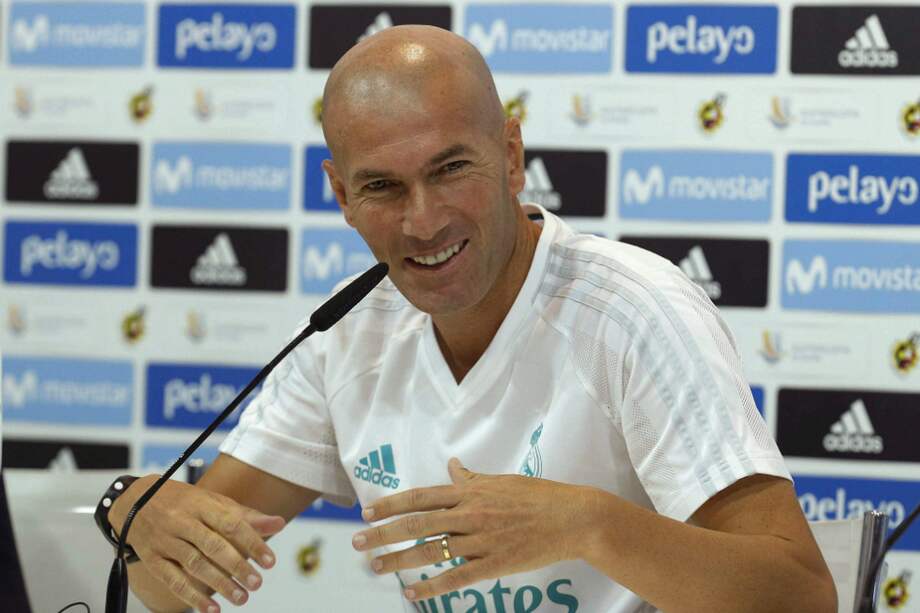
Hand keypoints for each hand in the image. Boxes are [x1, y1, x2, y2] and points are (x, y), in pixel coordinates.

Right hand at [108, 474, 285, 612]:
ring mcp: (165, 540)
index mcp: (201, 503)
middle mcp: (181, 521)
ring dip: (219, 584)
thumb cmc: (182, 501)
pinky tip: (211, 608)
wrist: (133, 501)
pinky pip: (172, 580)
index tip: (269, 561)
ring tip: (241, 598)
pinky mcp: (152, 558)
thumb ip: (245, 515)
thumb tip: (278, 523)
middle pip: (213, 546)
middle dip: (237, 567)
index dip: (252, 542)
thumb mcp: (213, 501)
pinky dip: (192, 596)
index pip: (231, 523)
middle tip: (257, 583)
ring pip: (194, 565)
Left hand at [351, 458, 596, 601]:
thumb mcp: (502, 481)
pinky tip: (412, 594)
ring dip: (399, 561)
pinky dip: (431, 587)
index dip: (392, 504)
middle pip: (417, 523)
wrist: (574, 518)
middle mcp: (470, 513)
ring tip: (375, 566)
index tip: (367, 511)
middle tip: (357, 541)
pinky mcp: (494, 564)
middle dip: (383, 533)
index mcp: (471, 492)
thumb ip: (473, 478)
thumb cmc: (539, 496)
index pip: (421, 496)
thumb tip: (453, 466)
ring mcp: (482, 540)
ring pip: (431, 551)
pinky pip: (456, 577)